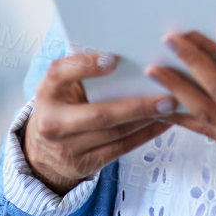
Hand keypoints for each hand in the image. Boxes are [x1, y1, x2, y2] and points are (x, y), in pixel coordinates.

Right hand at [22, 51, 176, 195]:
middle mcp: (52, 122)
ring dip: (147, 119)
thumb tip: (127, 50)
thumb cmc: (64, 105)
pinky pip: (121, 148)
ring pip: (115, 133)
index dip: (86, 66)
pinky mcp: (84, 165)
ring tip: (172, 106)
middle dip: (136, 106)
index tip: (114, 59)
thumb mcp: (63, 87)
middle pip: (98, 114)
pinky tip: (164, 122)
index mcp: (46, 93)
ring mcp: (67, 148)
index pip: (60, 74)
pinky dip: (146, 134)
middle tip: (167, 95)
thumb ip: (84, 70)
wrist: (43, 153)